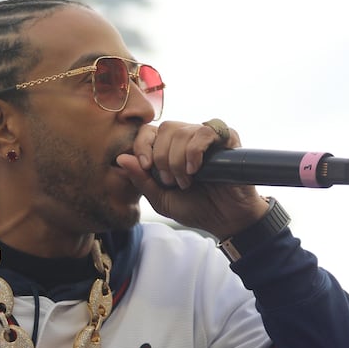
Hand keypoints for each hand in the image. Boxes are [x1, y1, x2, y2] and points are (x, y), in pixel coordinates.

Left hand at [116, 119, 270, 237]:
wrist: (225, 220)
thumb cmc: (195, 208)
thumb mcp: (161, 199)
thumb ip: (141, 180)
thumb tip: (120, 158)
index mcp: (170, 148)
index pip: (149, 130)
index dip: (142, 145)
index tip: (146, 167)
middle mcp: (188, 138)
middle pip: (165, 128)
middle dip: (162, 157)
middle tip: (171, 181)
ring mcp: (208, 138)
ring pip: (183, 130)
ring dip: (178, 159)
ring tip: (186, 180)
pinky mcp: (228, 139)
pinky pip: (206, 130)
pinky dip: (195, 150)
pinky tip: (195, 169)